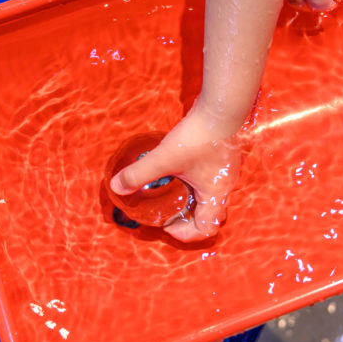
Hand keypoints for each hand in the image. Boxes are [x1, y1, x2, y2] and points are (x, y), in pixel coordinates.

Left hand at [109, 107, 241, 242]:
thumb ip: (139, 174)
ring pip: (210, 197)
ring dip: (191, 200)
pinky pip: (210, 180)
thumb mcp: (164, 158)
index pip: (207, 229)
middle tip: (169, 211)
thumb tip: (117, 187)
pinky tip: (180, 170)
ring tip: (172, 191)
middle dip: (188, 218)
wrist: (221, 107)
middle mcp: (224, 187)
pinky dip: (195, 184)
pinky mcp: (223, 157)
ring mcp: (225, 172)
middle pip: (210, 215)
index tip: (167, 223)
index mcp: (215, 194)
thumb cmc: (197, 137)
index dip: (186, 233)